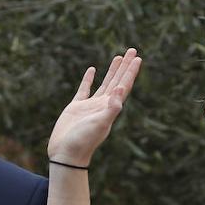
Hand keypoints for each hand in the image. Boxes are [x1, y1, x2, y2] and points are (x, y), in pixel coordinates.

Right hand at [47, 48, 141, 167]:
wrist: (66, 154)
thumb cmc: (83, 141)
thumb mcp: (100, 124)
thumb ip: (111, 107)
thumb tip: (121, 89)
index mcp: (111, 108)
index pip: (124, 86)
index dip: (130, 72)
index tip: (137, 58)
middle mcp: (103, 105)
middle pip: (117, 81)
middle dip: (125, 66)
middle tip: (132, 50)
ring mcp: (90, 106)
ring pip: (104, 83)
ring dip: (112, 71)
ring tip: (118, 57)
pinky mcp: (76, 107)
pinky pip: (84, 89)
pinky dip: (89, 79)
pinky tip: (92, 70)